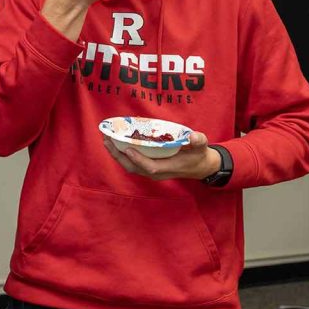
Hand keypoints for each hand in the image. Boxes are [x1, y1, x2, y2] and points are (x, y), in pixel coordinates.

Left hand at [103, 132, 221, 180]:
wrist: (199, 167)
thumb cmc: (198, 155)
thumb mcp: (202, 147)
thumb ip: (199, 141)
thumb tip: (194, 136)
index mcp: (169, 168)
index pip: (150, 167)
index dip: (139, 160)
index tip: (128, 149)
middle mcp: (157, 172)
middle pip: (134, 168)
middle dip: (119, 156)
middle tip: (107, 141)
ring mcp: (151, 172)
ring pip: (130, 166)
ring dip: (117, 155)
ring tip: (106, 141)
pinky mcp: (148, 168)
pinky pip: (131, 164)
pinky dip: (122, 155)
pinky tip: (115, 145)